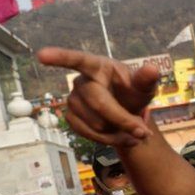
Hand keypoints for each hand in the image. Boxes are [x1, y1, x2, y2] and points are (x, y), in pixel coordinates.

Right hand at [37, 48, 157, 146]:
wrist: (127, 111)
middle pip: (99, 104)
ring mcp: (72, 99)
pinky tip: (120, 136)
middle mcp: (81, 81)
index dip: (60, 57)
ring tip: (134, 132)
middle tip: (143, 132)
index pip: (78, 60)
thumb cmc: (134, 92)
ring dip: (118, 133)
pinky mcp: (71, 117)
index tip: (42, 55)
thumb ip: (147, 80)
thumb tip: (153, 69)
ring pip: (96, 123)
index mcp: (98, 66)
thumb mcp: (144, 86)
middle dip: (123, 120)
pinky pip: (88, 134)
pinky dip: (108, 140)